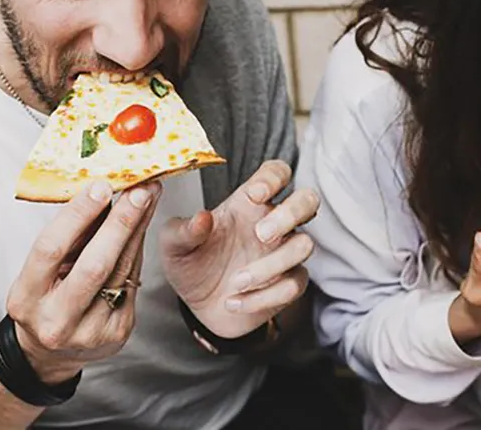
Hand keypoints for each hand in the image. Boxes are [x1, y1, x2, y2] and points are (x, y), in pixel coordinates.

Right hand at [5, 180, 160, 383]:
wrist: (50, 351)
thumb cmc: (44, 299)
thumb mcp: (40, 271)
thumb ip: (67, 238)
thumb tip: (100, 193)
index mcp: (27, 299)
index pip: (50, 250)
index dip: (77, 216)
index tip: (100, 186)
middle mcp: (57, 320)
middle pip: (94, 265)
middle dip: (120, 223)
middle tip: (139, 190)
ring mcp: (91, 331)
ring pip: (120, 271)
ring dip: (137, 230)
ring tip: (148, 198)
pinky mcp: (118, 332)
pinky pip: (132, 281)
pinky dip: (137, 250)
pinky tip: (142, 227)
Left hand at [160, 160, 317, 338]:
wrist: (198, 308)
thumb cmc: (191, 265)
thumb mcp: (173, 246)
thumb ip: (183, 230)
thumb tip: (202, 217)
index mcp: (247, 204)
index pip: (276, 173)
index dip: (273, 177)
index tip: (254, 194)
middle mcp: (272, 223)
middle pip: (308, 200)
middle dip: (291, 214)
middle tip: (261, 235)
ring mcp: (283, 253)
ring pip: (304, 245)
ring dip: (271, 266)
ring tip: (236, 282)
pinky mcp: (289, 283)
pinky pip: (294, 284)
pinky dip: (263, 297)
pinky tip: (235, 302)